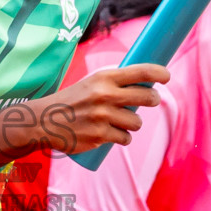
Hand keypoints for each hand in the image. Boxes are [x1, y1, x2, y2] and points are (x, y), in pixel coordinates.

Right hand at [36, 63, 168, 153]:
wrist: (44, 121)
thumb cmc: (70, 101)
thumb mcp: (90, 83)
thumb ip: (113, 83)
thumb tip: (143, 85)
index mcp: (103, 77)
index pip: (140, 72)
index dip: (159, 73)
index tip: (166, 76)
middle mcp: (105, 95)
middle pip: (147, 98)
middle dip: (152, 100)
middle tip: (150, 101)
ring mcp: (104, 117)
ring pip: (137, 122)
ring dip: (133, 124)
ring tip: (119, 121)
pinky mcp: (101, 136)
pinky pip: (125, 138)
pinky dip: (122, 138)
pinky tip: (112, 134)